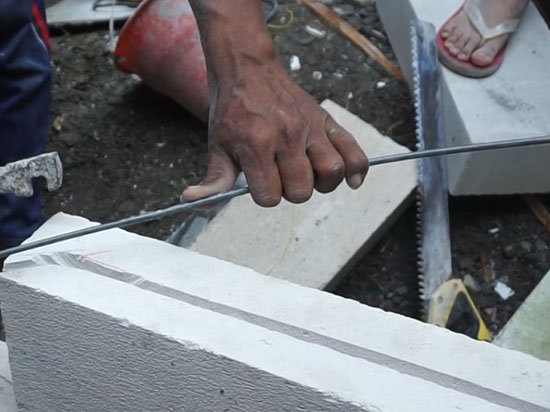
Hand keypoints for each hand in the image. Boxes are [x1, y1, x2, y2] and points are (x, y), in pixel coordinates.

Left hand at [182, 61, 368, 206]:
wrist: (248, 71)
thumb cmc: (232, 111)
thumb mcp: (216, 147)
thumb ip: (212, 181)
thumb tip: (191, 202)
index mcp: (257, 144)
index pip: (269, 196)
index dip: (263, 195)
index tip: (257, 182)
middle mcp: (287, 135)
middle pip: (301, 190)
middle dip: (288, 191)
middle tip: (278, 176)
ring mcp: (310, 127)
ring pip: (331, 173)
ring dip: (320, 184)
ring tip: (306, 175)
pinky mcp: (326, 121)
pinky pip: (353, 150)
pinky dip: (357, 169)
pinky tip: (351, 181)